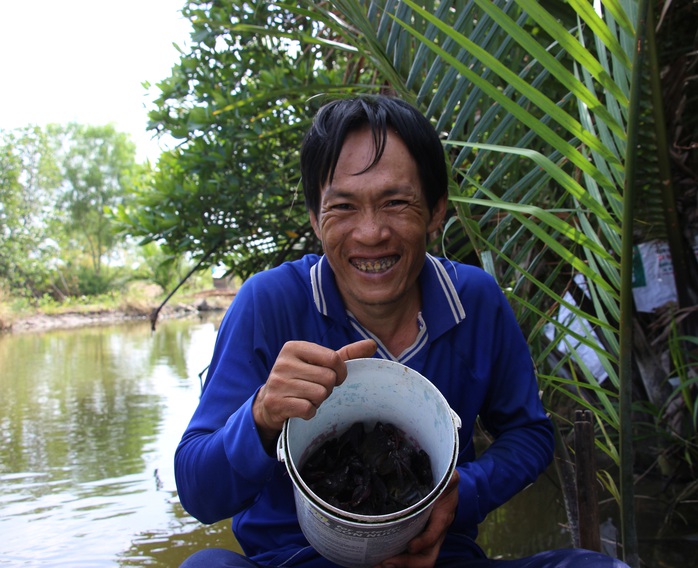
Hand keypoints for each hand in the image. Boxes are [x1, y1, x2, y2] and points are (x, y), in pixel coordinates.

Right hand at [252, 339, 376, 447]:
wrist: (270, 402)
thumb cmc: (301, 378)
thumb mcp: (319, 363)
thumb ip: (345, 354)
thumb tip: (373, 344)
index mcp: (294, 347)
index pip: (333, 358)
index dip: (341, 372)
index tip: (335, 377)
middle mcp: (283, 362)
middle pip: (328, 378)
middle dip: (328, 388)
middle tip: (316, 388)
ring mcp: (278, 383)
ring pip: (319, 394)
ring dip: (319, 400)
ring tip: (307, 397)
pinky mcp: (276, 402)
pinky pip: (308, 409)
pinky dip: (310, 412)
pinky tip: (300, 407)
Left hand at [373, 470, 459, 567]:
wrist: (448, 494)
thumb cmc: (446, 487)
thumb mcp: (449, 480)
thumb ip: (450, 478)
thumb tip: (451, 476)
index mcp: (442, 519)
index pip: (435, 534)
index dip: (424, 542)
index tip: (410, 546)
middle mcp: (435, 535)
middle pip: (426, 558)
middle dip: (407, 563)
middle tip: (385, 562)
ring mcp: (427, 541)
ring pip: (417, 561)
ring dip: (398, 564)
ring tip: (377, 564)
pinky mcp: (417, 541)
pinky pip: (409, 557)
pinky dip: (395, 561)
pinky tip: (377, 559)